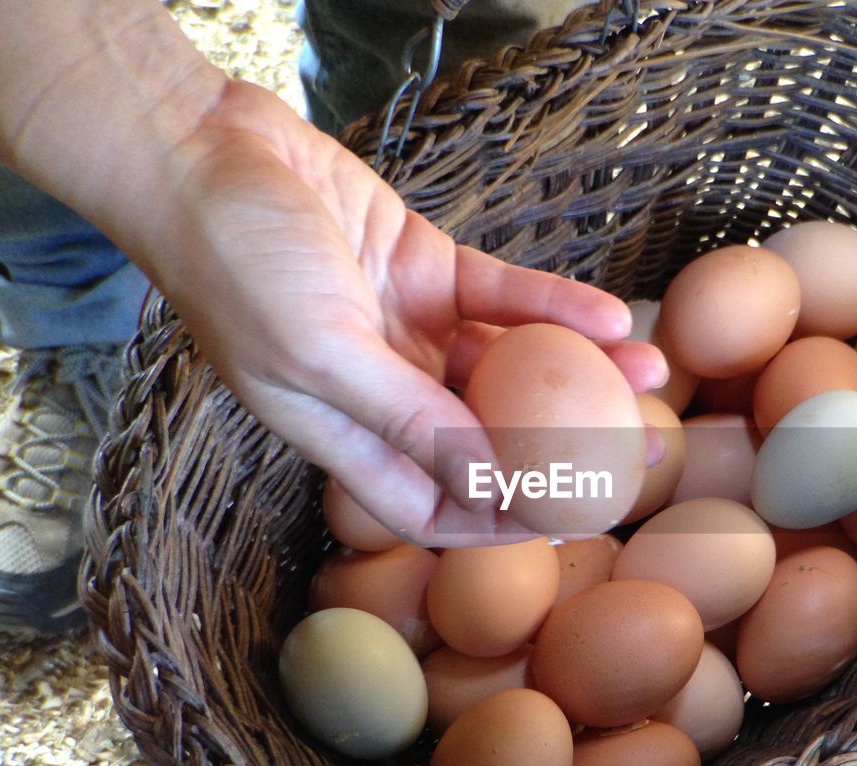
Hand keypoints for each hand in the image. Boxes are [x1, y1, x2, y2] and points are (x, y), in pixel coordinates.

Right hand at [147, 81, 665, 545]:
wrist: (204, 150)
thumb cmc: (236, 261)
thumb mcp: (319, 354)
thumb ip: (405, 421)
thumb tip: (491, 487)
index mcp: (345, 433)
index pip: (433, 505)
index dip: (502, 523)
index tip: (576, 525)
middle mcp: (384, 391)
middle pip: (491, 438)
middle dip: (568, 449)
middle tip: (643, 453)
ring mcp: (408, 330)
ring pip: (511, 365)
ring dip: (582, 370)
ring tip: (652, 371)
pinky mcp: (427, 269)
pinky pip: (504, 296)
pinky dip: (554, 305)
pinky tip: (610, 316)